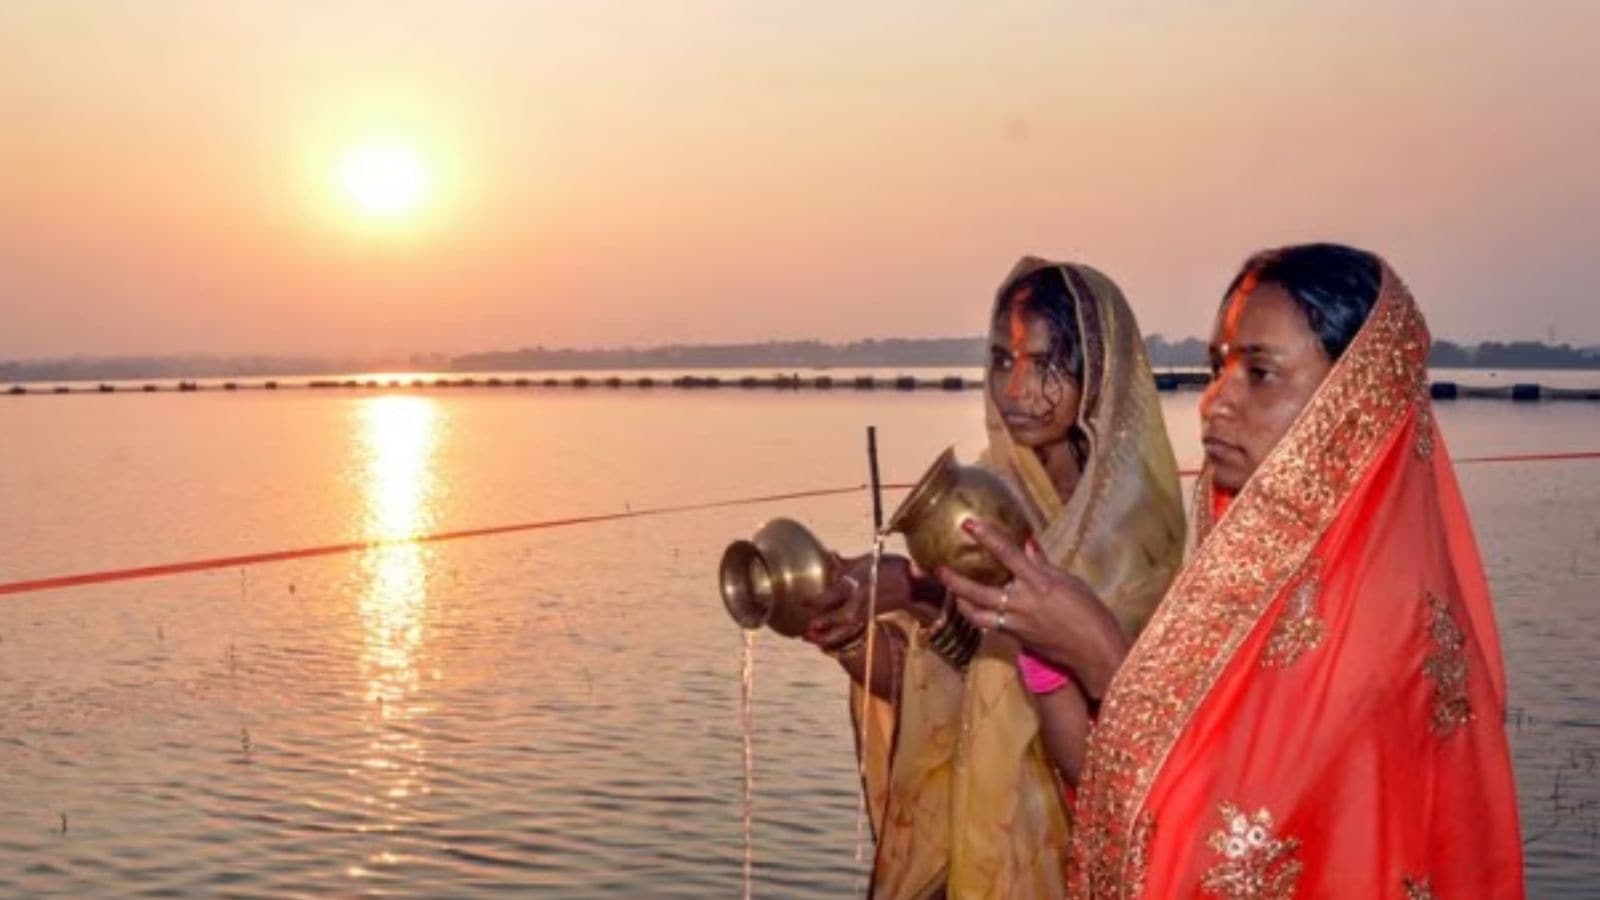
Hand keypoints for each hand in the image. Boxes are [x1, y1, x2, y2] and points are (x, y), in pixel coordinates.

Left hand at [801, 553, 922, 652]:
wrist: (911, 583)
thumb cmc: (889, 567)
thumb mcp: (867, 560)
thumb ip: (846, 563)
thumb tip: (831, 555)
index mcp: (857, 584)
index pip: (833, 594)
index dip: (816, 600)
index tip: (802, 601)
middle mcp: (860, 600)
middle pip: (840, 617)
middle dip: (824, 624)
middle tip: (806, 631)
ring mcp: (865, 611)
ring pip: (845, 629)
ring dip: (827, 636)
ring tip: (809, 638)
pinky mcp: (868, 618)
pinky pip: (850, 630)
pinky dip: (835, 636)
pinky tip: (823, 640)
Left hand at [936, 518, 1127, 697]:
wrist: (1094, 651)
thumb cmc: (1089, 612)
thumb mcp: (1069, 581)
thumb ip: (1042, 564)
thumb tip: (1026, 543)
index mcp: (1038, 583)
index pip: (1007, 555)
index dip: (987, 537)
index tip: (968, 524)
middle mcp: (1022, 603)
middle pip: (978, 591)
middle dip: (955, 580)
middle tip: (939, 568)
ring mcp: (1016, 623)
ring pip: (976, 613)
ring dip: (961, 602)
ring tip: (952, 590)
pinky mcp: (1015, 638)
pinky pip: (989, 625)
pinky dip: (978, 615)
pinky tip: (974, 608)